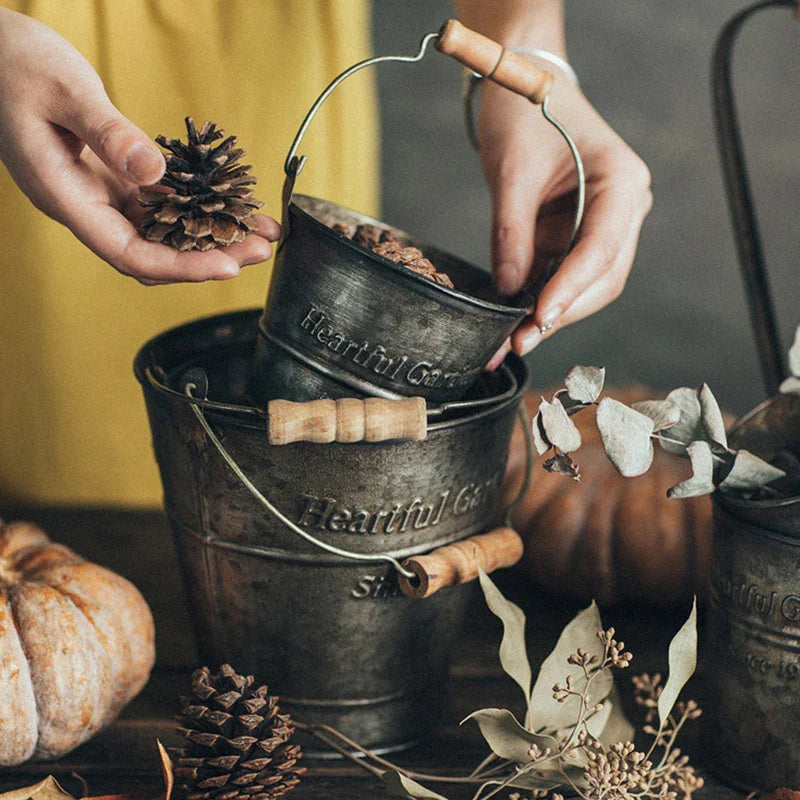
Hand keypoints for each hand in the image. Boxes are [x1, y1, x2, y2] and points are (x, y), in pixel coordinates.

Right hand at [0, 9, 278, 284]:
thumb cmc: (13, 63)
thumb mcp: (63, 90)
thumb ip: (108, 133)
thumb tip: (154, 172)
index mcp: (66, 197)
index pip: (129, 254)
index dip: (180, 267)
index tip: (226, 266)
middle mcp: (86, 206)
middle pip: (154, 253)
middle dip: (208, 256)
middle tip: (260, 248)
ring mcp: (100, 194)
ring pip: (162, 232)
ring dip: (210, 234)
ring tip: (258, 229)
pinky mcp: (113, 178)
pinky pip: (161, 204)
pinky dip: (196, 206)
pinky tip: (229, 201)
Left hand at [479, 73, 651, 363]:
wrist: (524, 86)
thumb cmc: (524, 114)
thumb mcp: (511, 173)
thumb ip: (511, 235)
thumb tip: (508, 290)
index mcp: (621, 182)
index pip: (601, 248)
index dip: (570, 289)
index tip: (538, 318)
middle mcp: (623, 207)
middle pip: (602, 277)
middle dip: (561, 311)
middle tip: (519, 340)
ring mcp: (605, 223)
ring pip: (589, 284)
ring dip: (551, 312)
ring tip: (512, 338)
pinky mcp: (580, 233)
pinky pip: (567, 274)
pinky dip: (543, 297)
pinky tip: (517, 319)